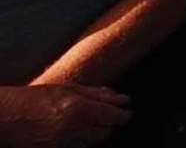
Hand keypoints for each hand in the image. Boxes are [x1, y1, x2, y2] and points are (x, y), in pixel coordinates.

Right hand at [0, 85, 131, 146]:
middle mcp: (72, 128)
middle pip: (105, 132)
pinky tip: (80, 132)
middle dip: (112, 124)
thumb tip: (118, 96)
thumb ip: (94, 93)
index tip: (128, 112)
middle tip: (115, 116)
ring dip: (98, 133)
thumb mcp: (65, 89)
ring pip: (92, 142)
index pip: (112, 116)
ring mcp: (62, 143)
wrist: (5, 118)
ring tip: (96, 123)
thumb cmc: (32, 99)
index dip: (123, 115)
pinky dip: (83, 142)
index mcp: (76, 108)